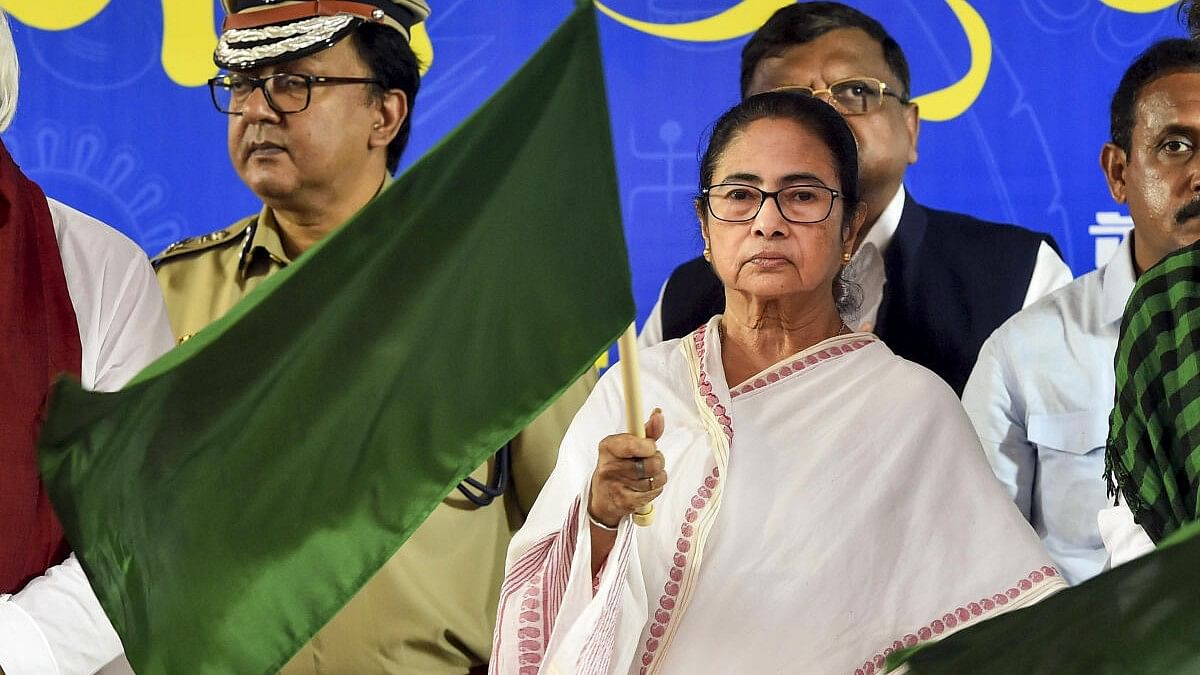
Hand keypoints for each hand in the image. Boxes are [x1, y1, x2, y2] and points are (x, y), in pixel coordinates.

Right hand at [588, 409, 666, 526]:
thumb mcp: (627, 445)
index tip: (650, 446)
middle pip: (651, 463)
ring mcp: (616, 486)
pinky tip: (645, 487)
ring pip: (656, 478)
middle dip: (658, 461)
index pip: (633, 444)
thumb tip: (658, 414)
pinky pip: (654, 492)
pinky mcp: (625, 502)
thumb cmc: (619, 465)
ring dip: (658, 476)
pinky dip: (655, 489)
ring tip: (647, 475)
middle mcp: (609, 466)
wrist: (604, 497)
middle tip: (650, 461)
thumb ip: (646, 430)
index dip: (648, 446)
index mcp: (608, 447)